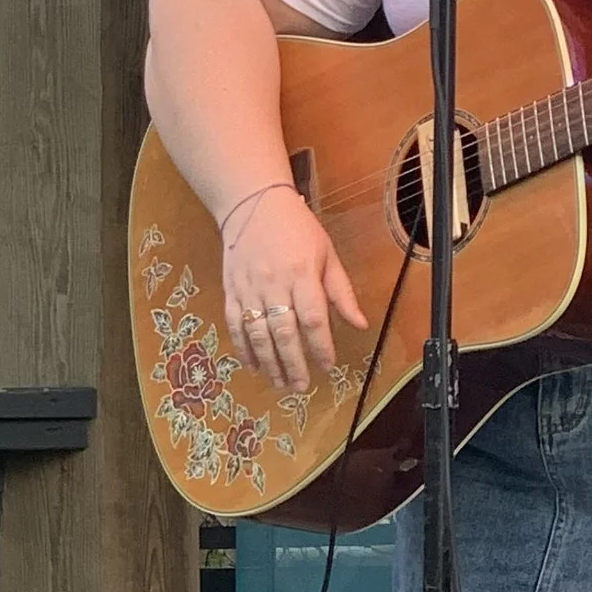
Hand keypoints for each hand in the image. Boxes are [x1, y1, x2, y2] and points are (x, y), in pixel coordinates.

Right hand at [220, 183, 363, 391]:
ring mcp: (249, 288)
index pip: (314, 319)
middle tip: (302, 386)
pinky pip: (236, 325)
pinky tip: (253, 365)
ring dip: (269, 363)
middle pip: (284, 332)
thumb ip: (341, 292)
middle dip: (294, 364)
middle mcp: (274, 283)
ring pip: (258, 334)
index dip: (321, 346)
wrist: (253, 205)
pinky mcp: (231, 290)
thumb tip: (360, 324)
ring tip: (280, 383)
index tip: (329, 366)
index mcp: (303, 274)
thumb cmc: (297, 229)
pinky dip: (244, 348)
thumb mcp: (327, 254)